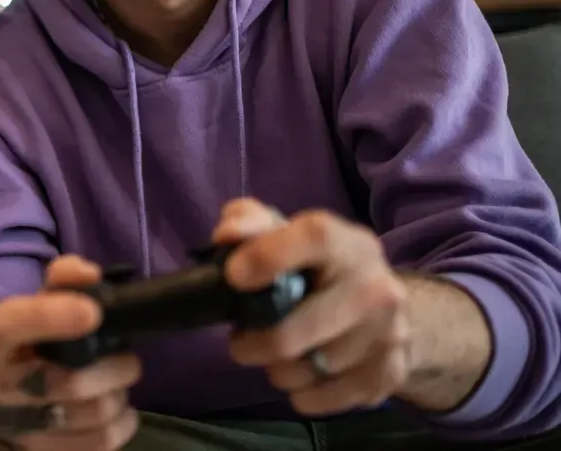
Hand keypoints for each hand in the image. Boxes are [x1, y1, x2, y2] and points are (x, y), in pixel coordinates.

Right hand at [0, 255, 140, 449]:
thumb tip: (88, 274)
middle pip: (66, 382)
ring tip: (116, 380)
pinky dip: (123, 421)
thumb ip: (62, 280)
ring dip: (118, 393)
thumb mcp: (37, 304)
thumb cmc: (31, 343)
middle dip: (112, 366)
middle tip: (125, 355)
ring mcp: (20, 429)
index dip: (49, 317)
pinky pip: (101, 442)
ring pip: (92, 414)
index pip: (8, 327)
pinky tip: (117, 407)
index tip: (93, 312)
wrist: (8, 399)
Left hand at [214, 198, 413, 416]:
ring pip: (312, 369)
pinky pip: (332, 397)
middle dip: (256, 343)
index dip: (268, 257)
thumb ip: (249, 221)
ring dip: (280, 371)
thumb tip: (227, 236)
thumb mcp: (282, 231)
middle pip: (300, 328)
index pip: (315, 238)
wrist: (384, 305)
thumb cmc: (316, 264)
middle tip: (240, 343)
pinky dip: (306, 395)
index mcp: (347, 243)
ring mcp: (390, 332)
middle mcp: (376, 286)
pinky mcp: (391, 371)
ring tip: (276, 357)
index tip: (233, 278)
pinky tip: (301, 379)